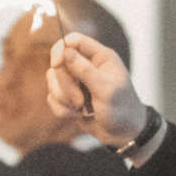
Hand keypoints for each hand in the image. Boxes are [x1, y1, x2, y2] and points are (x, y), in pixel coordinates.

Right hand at [49, 29, 147, 147]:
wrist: (123, 135)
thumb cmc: (122, 110)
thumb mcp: (107, 90)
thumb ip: (86, 70)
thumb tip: (65, 51)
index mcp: (100, 58)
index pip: (73, 40)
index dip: (61, 49)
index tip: (57, 65)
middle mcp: (86, 66)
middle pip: (58, 63)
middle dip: (65, 85)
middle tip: (80, 101)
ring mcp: (76, 82)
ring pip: (52, 81)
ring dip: (63, 99)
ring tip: (81, 109)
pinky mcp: (68, 97)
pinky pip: (52, 98)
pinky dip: (62, 110)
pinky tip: (77, 116)